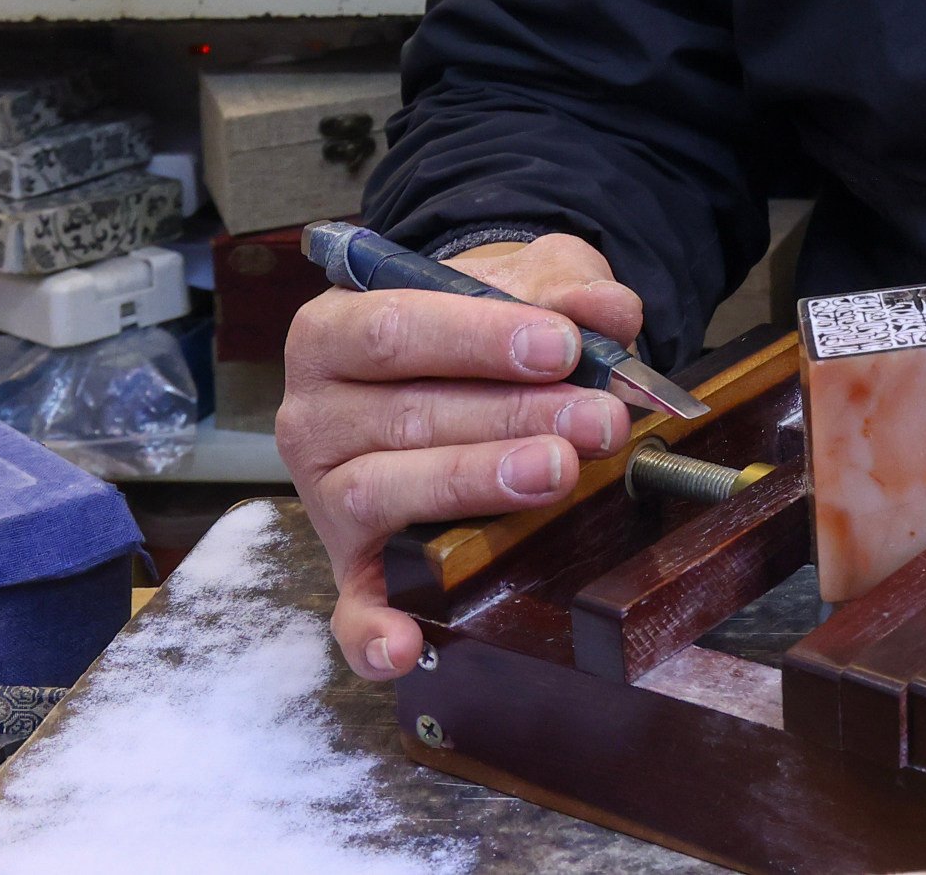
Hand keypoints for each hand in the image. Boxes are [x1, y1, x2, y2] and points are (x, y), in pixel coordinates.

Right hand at [280, 233, 646, 678]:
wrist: (449, 366)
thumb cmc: (472, 324)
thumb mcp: (516, 281)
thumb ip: (561, 288)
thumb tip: (611, 311)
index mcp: (333, 332)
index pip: (392, 329)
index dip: (479, 338)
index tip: (562, 347)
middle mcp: (314, 416)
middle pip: (403, 416)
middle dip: (511, 417)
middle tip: (595, 420)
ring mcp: (327, 496)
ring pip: (384, 492)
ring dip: (474, 485)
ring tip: (555, 473)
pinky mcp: (349, 565)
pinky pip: (351, 607)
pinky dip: (373, 631)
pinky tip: (408, 645)